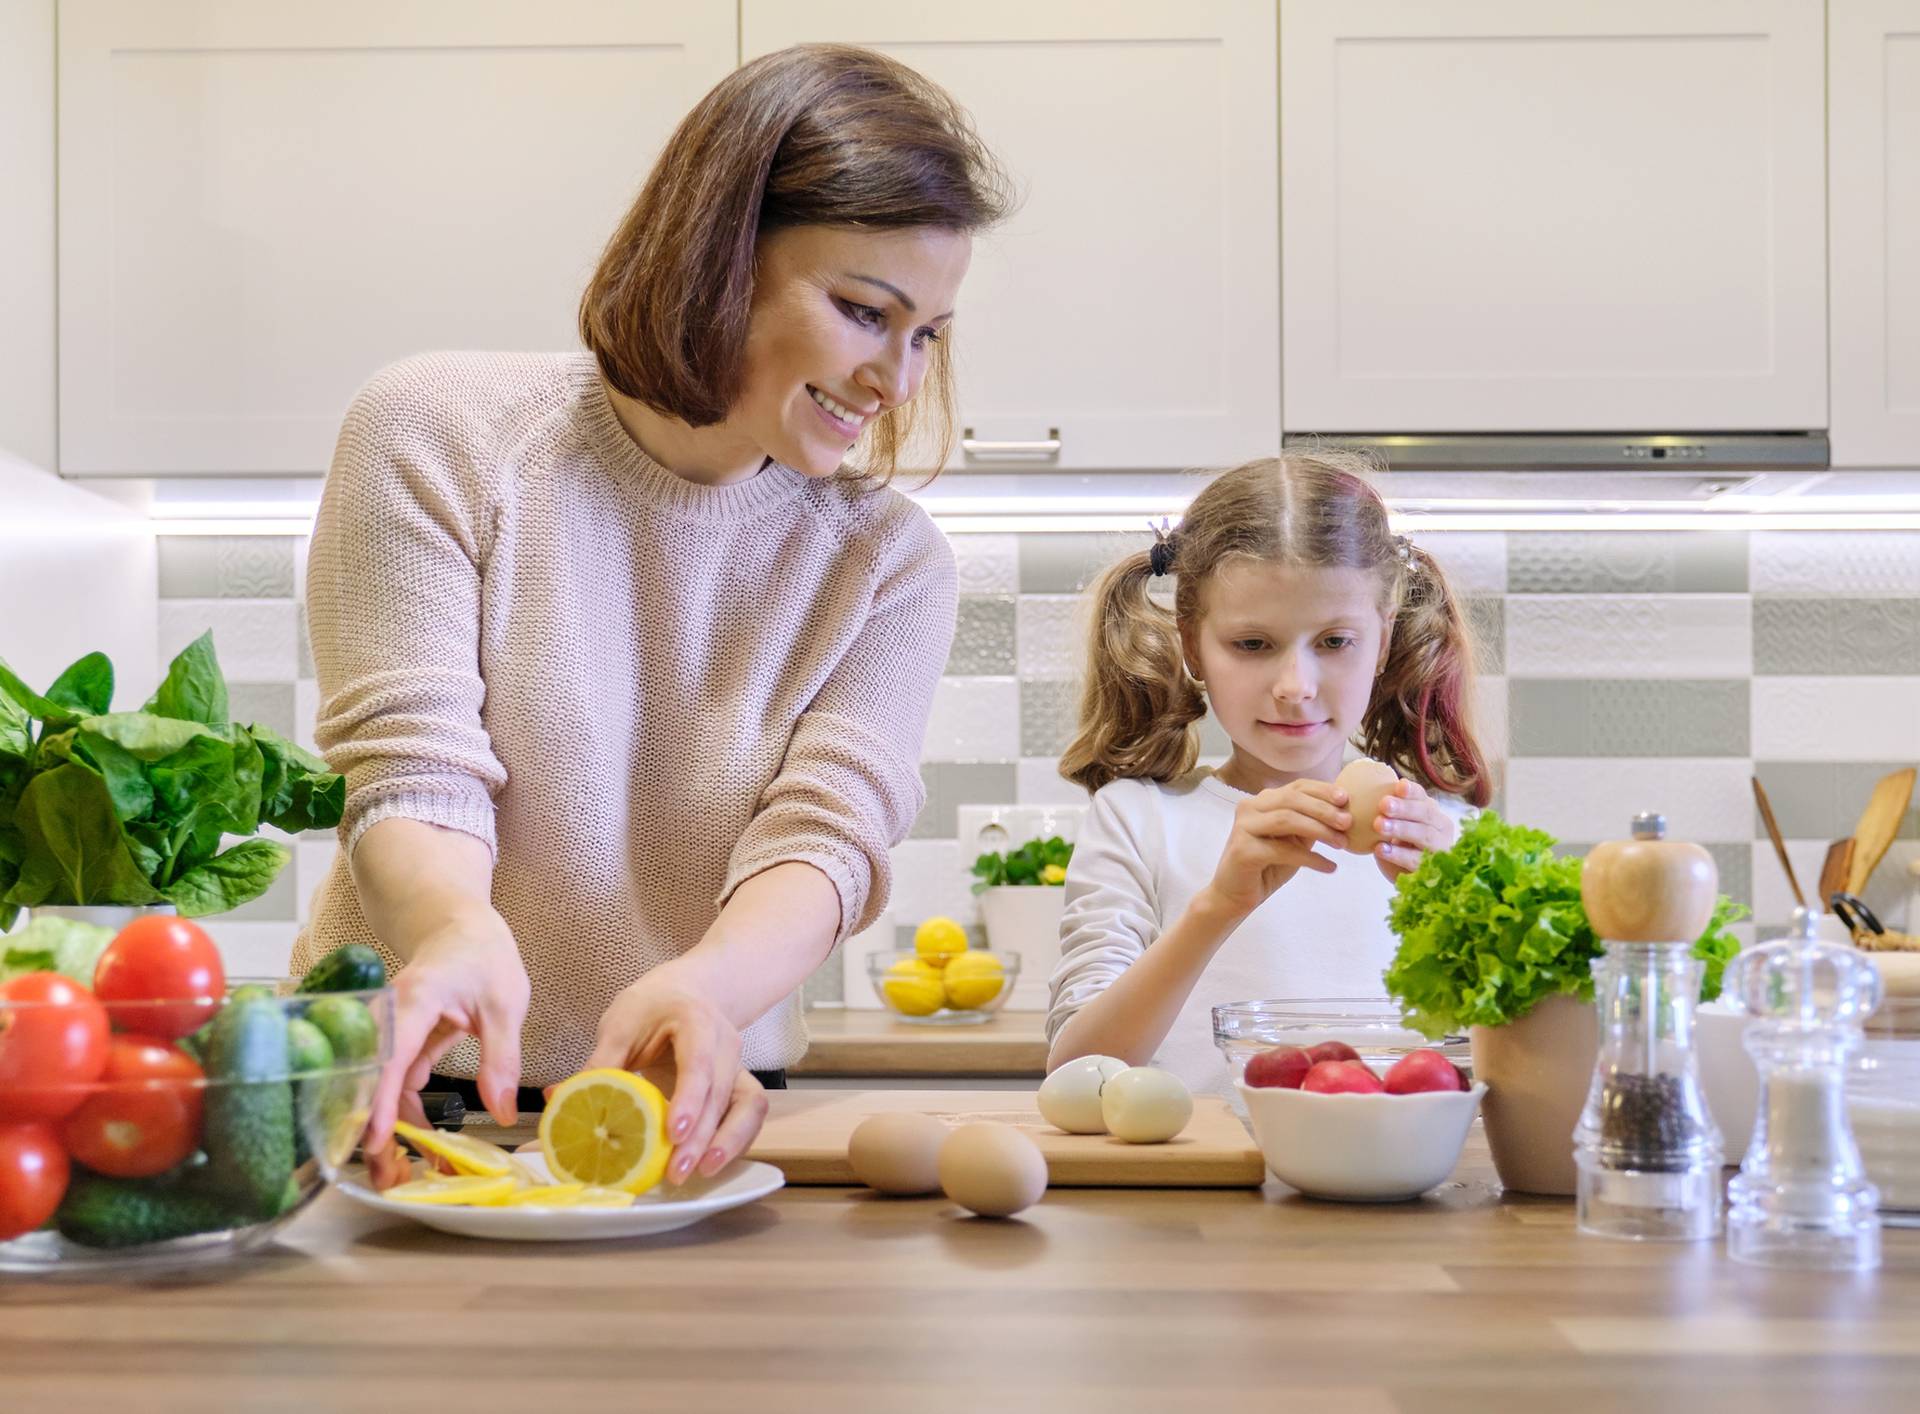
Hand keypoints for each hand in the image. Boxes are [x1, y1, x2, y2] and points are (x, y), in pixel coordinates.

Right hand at [364, 908, 529, 1152]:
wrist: (461, 925)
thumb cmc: (482, 955)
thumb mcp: (504, 1005)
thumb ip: (501, 1059)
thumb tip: (502, 1111)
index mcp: (414, 1002)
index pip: (389, 1056)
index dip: (377, 1101)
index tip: (373, 1140)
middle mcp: (392, 1019)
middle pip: (374, 1081)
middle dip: (374, 1132)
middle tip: (387, 1178)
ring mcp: (394, 1033)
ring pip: (384, 1088)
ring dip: (394, 1130)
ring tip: (405, 1173)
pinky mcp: (403, 1044)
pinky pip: (398, 1083)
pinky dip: (408, 1113)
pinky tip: (424, 1143)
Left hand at [581, 965, 770, 1184]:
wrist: (688, 992)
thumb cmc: (652, 1007)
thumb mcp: (621, 1024)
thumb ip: (599, 1063)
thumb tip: (558, 1100)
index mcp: (696, 1020)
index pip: (698, 1061)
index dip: (689, 1098)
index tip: (672, 1132)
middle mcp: (726, 1042)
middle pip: (720, 1093)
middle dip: (701, 1137)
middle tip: (674, 1171)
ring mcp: (738, 1063)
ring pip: (747, 1106)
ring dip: (727, 1142)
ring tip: (700, 1172)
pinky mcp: (740, 1083)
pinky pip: (750, 1115)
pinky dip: (735, 1141)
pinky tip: (709, 1164)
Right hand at [1201, 778, 1345, 918]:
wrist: (1235, 895)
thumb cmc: (1267, 866)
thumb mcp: (1294, 841)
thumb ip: (1310, 824)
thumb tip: (1345, 812)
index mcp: (1262, 801)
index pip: (1296, 787)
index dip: (1323, 790)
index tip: (1346, 798)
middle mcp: (1249, 808)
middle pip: (1292, 799)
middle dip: (1323, 809)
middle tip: (1348, 822)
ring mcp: (1243, 827)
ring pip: (1287, 819)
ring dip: (1319, 830)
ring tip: (1342, 844)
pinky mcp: (1243, 850)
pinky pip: (1283, 850)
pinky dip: (1310, 858)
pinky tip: (1329, 866)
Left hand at [1370, 778, 1456, 881]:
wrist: (1406, 875)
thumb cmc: (1399, 843)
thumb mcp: (1396, 824)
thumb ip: (1389, 810)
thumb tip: (1364, 789)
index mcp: (1431, 811)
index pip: (1423, 797)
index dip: (1412, 791)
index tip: (1398, 786)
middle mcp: (1440, 828)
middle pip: (1426, 814)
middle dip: (1405, 808)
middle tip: (1383, 804)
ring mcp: (1439, 849)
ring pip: (1424, 836)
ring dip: (1401, 828)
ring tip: (1378, 824)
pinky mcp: (1432, 869)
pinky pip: (1416, 860)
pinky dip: (1398, 854)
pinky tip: (1380, 849)